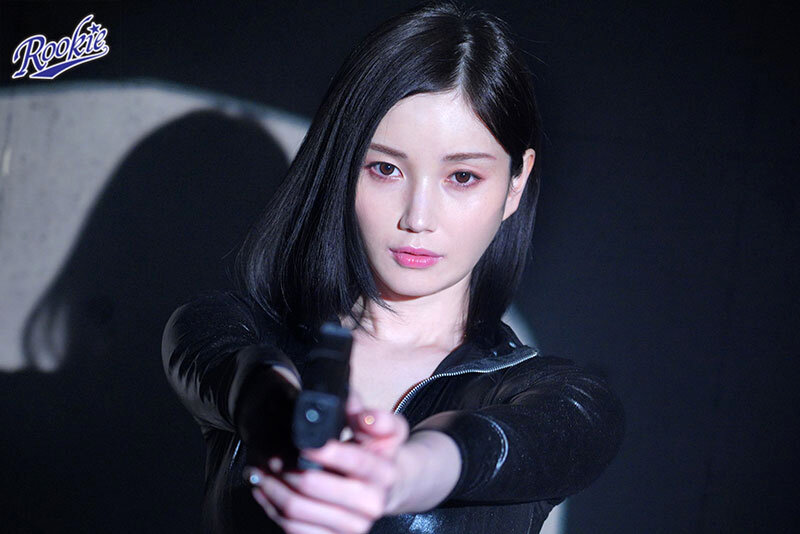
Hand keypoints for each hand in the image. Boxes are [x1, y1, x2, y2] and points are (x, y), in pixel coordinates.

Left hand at [244, 390, 410, 533]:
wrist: (388, 490)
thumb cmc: (381, 456)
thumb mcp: (389, 430)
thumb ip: (378, 418)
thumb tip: (361, 412)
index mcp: (385, 474)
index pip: (352, 461)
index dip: (322, 450)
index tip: (301, 442)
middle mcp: (371, 505)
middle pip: (313, 486)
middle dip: (285, 468)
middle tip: (270, 455)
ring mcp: (352, 527)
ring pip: (296, 510)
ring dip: (272, 488)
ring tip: (260, 471)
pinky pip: (293, 528)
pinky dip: (272, 508)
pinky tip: (266, 491)